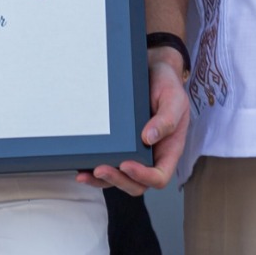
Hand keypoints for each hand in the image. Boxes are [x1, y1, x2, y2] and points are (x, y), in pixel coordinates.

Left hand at [78, 50, 190, 195]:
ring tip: (84, 174)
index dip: (143, 177)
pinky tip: (81, 165)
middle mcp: (152, 156)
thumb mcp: (174, 100)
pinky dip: (94, 167)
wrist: (155, 71)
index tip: (126, 164)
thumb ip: (166, 120)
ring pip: (120, 178)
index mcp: (168, 151)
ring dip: (102, 180)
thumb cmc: (168, 87)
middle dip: (118, 180)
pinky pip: (109, 162)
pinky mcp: (120, 144)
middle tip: (100, 169)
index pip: (159, 177)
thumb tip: (148, 138)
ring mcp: (135, 153)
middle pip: (136, 184)